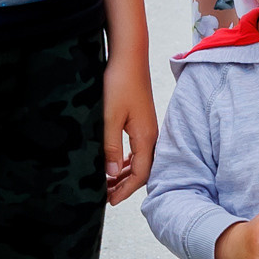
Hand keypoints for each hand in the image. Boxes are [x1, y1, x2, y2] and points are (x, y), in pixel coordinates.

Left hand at [102, 54, 156, 206]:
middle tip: (106, 196)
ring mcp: (149, 128)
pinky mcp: (143, 121)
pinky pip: (139, 149)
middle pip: (142, 170)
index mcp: (145, 137)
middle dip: (125, 185)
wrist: (130, 57)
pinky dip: (128, 161)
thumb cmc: (119, 83)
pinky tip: (116, 163)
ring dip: (126, 174)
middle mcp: (151, 136)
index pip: (139, 175)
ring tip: (109, 184)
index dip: (125, 190)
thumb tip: (111, 174)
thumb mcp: (109, 117)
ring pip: (141, 160)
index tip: (109, 201)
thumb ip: (110, 147)